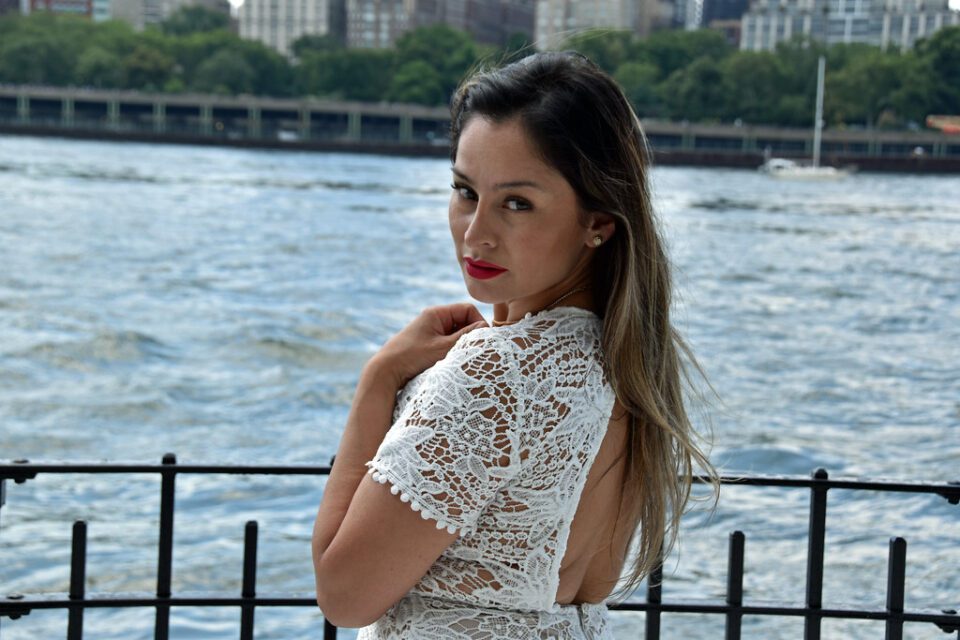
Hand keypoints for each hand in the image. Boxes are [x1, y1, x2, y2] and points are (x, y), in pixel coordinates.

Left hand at [368, 303, 487, 387]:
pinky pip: (448, 344)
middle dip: (471, 336)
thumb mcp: (442, 348)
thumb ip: (466, 338)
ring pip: (457, 335)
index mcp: (436, 313)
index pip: (468, 310)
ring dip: (462, 346)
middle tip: (474, 352)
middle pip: (463, 322)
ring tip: (461, 359)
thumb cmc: (412, 357)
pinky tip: (452, 364)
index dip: (479, 323)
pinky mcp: (428, 345)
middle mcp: (434, 319)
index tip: (483, 341)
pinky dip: (453, 352)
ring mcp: (430, 332)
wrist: (384, 372)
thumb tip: (487, 329)